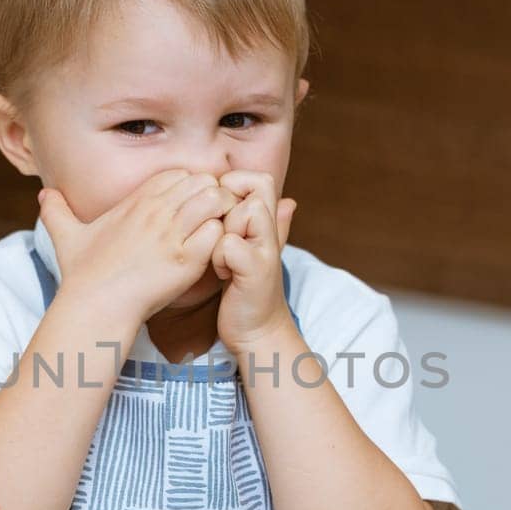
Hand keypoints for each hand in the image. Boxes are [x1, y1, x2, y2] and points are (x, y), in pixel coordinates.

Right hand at [38, 169, 240, 323]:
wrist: (94, 306)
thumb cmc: (83, 274)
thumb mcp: (65, 236)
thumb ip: (57, 212)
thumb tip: (43, 195)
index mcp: (135, 201)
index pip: (179, 173)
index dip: (190, 186)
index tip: (191, 208)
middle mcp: (155, 212)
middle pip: (201, 182)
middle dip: (213, 197)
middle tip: (213, 222)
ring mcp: (171, 234)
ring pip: (214, 200)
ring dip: (223, 214)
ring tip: (217, 235)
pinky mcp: (186, 260)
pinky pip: (217, 232)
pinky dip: (223, 239)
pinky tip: (216, 255)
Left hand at [211, 170, 298, 354]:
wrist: (256, 331)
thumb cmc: (246, 289)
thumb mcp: (252, 250)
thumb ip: (267, 224)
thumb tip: (289, 201)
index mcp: (267, 222)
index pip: (257, 178)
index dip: (234, 187)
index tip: (224, 217)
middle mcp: (271, 230)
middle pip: (254, 189)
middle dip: (228, 208)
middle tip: (225, 239)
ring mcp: (266, 248)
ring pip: (241, 212)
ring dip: (223, 235)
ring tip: (225, 260)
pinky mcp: (256, 269)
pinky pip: (229, 244)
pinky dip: (221, 260)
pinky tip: (226, 276)